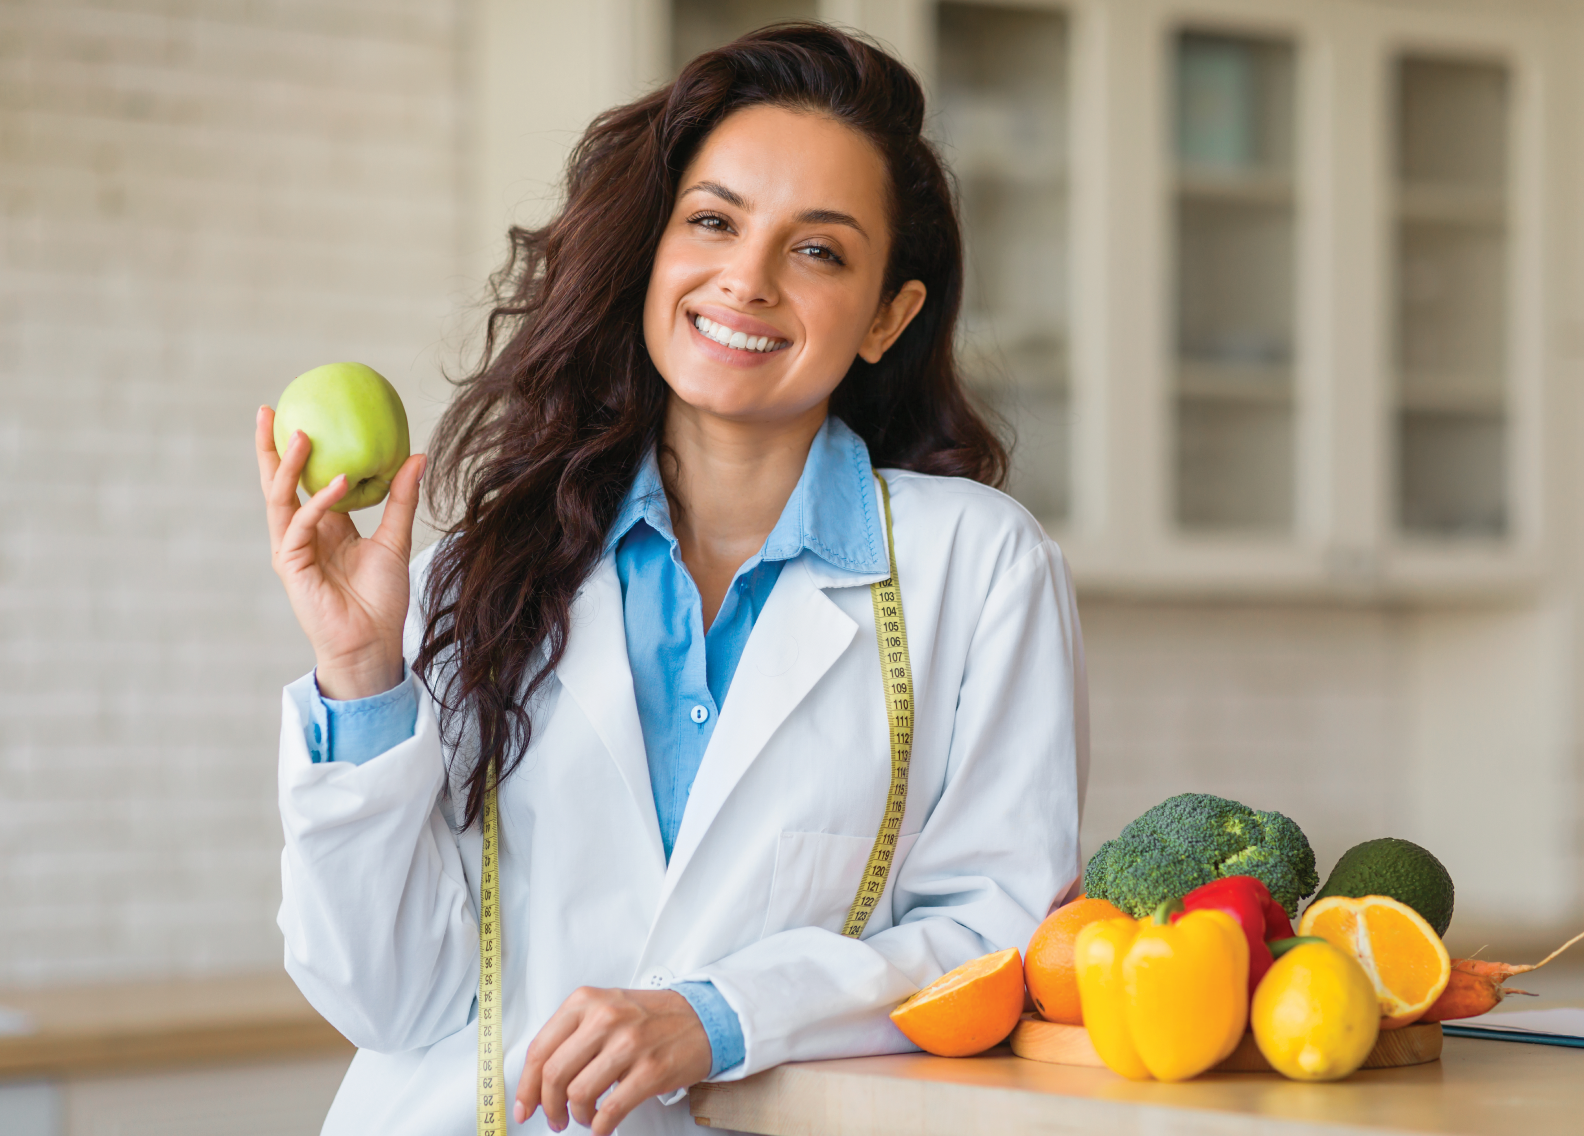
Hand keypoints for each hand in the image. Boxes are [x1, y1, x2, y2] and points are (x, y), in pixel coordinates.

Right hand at [255, 405, 426, 698]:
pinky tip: (337, 482)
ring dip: (288, 466)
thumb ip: (401, 499)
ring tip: (303, 434)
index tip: (298, 414)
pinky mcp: (292, 566)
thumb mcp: (395, 539)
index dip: (296, 452)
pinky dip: (318, 502)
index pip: (302, 482)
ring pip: (280, 499)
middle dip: (268, 448)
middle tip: (268, 411)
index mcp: (323, 528)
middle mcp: (302, 535)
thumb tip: (417, 455)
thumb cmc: (382, 599)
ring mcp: (293, 550)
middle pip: (277, 484)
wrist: (375, 643)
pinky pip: (301, 525)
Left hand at [514, 987, 711, 1134]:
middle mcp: (605, 1018)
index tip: (524, 1106)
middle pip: (555, 1075)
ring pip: (578, 1094)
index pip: (540, 1050)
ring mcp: (629, 1044)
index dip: (526, 1086)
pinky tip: (603, 1125)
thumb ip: (571, 1034)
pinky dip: (601, 1126)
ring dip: (577, 1116)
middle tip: (555, 1119)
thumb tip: (538, 1078)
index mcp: (586, 1001)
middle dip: (548, 1107)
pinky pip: (610, 1110)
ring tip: (585, 1117)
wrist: (701, 1017)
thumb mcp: (605, 1007)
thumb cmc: (650, 1017)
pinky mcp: (650, 1070)